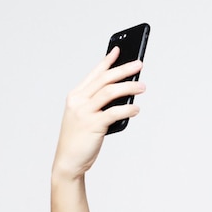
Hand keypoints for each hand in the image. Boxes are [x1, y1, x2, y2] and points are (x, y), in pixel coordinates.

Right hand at [52, 47, 144, 179]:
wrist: (68, 161)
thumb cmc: (80, 140)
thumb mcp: (86, 117)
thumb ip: (100, 105)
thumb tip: (125, 96)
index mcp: (76, 96)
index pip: (94, 73)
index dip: (107, 61)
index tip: (119, 50)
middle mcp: (78, 100)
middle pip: (105, 79)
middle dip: (123, 70)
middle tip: (139, 64)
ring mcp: (84, 112)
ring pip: (110, 92)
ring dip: (129, 87)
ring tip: (143, 87)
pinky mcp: (92, 125)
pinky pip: (114, 112)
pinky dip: (128, 109)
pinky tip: (136, 109)